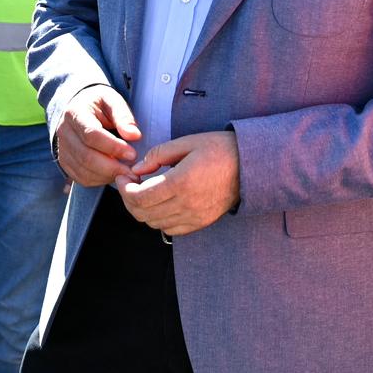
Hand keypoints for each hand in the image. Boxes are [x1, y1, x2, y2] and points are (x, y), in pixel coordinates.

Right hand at [56, 85, 141, 187]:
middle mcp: (64, 133)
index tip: (133, 154)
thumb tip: (134, 135)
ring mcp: (62, 150)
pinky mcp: (65, 163)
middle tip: (133, 170)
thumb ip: (123, 116)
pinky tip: (114, 174)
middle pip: (86, 157)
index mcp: (75, 113)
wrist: (78, 107)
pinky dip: (100, 180)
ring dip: (107, 175)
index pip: (92, 135)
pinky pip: (82, 178)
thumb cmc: (99, 104)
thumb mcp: (112, 100)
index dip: (113, 147)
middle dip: (112, 167)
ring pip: (83, 171)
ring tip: (126, 173)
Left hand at [116, 131, 239, 236]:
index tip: (123, 177)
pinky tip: (161, 204)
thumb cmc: (219, 149)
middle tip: (129, 184)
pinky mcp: (201, 223)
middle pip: (143, 214)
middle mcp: (186, 204)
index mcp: (181, 182)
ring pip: (153, 224)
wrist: (249, 166)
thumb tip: (137, 169)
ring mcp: (194, 217)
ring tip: (144, 192)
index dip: (124, 189)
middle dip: (128, 199)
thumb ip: (158, 155)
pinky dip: (158, 220)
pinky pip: (170, 230)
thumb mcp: (187, 142)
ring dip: (142, 210)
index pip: (139, 197)